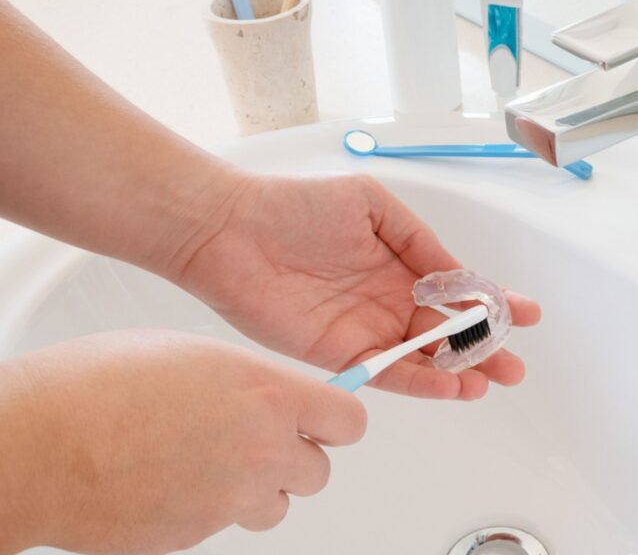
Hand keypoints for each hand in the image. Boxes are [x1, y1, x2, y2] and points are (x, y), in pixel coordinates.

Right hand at [0, 329, 365, 553]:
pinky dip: (212, 507)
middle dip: (294, 456)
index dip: (336, 419)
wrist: (37, 444)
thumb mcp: (194, 353)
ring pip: (277, 504)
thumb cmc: (97, 386)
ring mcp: (232, 499)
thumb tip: (269, 396)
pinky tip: (174, 479)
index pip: (349, 420)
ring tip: (208, 460)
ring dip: (257, 488)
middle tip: (256, 438)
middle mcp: (261, 450)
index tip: (324, 416)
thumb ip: (249, 381)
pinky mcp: (200, 535)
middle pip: (320, 470)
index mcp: (267, 394)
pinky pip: (228, 522)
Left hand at [174, 174, 541, 400]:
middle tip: (514, 366)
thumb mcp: (372, 205)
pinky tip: (449, 386)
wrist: (232, 229)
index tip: (527, 313)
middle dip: (485, 349)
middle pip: (447, 332)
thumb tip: (457, 274)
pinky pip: (387, 373)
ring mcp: (366, 329)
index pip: (456, 290)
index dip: (492, 303)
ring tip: (490, 381)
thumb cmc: (297, 205)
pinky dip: (420, 383)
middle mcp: (388, 299)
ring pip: (423, 360)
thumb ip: (419, 240)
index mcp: (401, 262)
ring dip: (458, 372)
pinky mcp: (338, 354)